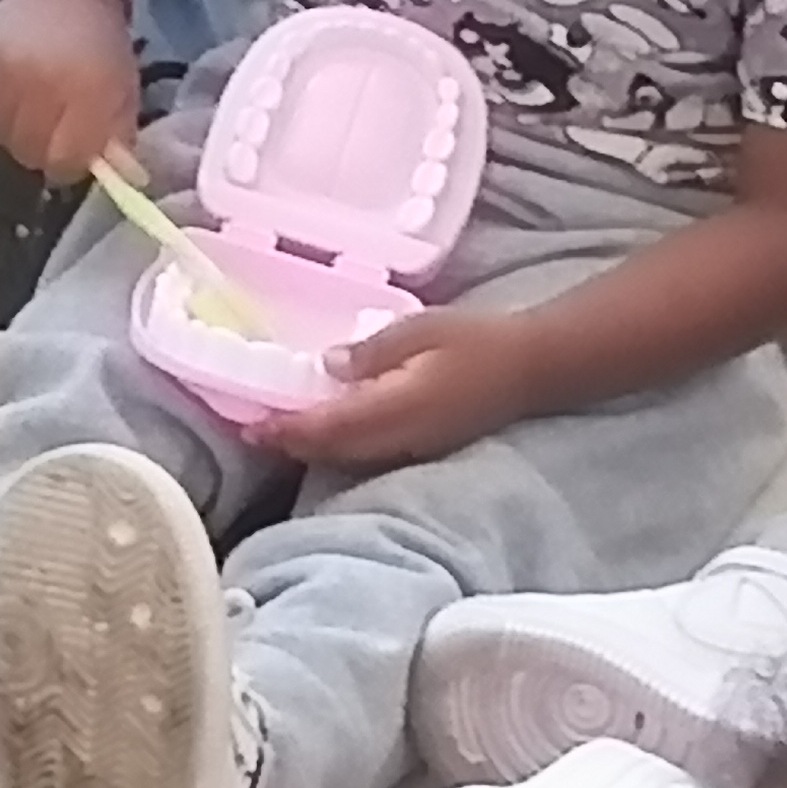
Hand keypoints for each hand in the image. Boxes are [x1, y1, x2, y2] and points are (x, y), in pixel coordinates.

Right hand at [0, 0, 141, 182]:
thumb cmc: (98, 42)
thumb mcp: (123, 88)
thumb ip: (116, 136)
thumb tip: (111, 176)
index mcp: (86, 89)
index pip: (65, 160)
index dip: (69, 163)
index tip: (72, 152)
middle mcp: (39, 81)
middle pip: (27, 152)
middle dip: (41, 150)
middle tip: (50, 132)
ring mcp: (0, 71)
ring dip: (13, 133)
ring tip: (28, 113)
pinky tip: (8, 98)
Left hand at [265, 305, 549, 472]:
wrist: (536, 368)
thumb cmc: (480, 341)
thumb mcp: (423, 329)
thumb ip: (372, 351)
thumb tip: (327, 365)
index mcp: (397, 408)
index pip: (329, 428)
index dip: (287, 430)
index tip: (251, 425)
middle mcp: (401, 439)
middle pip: (333, 450)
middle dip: (291, 444)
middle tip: (252, 432)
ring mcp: (414, 448)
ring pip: (350, 457)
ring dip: (313, 448)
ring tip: (280, 434)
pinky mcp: (424, 446)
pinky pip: (370, 455)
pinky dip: (340, 446)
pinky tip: (329, 431)